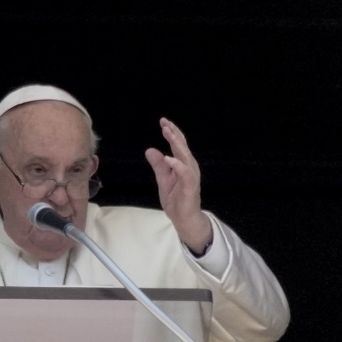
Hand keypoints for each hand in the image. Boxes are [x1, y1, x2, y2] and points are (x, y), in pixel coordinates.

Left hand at [145, 117, 212, 253]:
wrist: (184, 219)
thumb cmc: (176, 200)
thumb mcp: (163, 180)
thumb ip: (158, 165)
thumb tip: (150, 150)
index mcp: (183, 164)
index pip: (178, 145)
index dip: (172, 132)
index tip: (163, 122)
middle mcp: (189, 167)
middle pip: (182, 146)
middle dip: (174, 133)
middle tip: (164, 122)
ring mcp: (191, 176)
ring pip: (184, 155)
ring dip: (176, 143)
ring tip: (167, 133)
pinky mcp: (190, 186)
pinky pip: (184, 172)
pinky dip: (176, 164)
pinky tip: (168, 157)